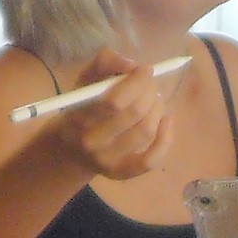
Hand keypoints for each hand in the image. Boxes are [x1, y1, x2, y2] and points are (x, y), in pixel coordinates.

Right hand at [45, 49, 172, 179]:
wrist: (69, 150)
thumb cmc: (81, 108)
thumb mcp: (85, 81)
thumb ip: (104, 63)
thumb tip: (131, 65)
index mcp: (79, 116)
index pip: (115, 100)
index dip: (137, 81)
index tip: (146, 69)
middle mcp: (92, 141)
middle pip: (134, 113)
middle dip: (150, 91)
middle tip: (151, 84)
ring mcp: (108, 161)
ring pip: (146, 131)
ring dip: (158, 109)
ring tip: (154, 99)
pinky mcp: (122, 173)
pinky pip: (151, 160)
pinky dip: (166, 139)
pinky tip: (167, 121)